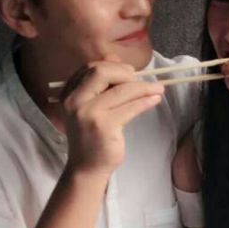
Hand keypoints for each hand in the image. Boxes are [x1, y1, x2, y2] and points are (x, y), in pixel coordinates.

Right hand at [60, 56, 163, 177]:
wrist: (86, 167)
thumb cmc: (92, 136)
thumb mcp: (90, 107)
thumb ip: (100, 86)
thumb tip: (118, 60)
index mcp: (69, 93)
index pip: (92, 67)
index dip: (114, 66)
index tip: (130, 73)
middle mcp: (75, 101)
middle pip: (102, 72)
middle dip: (127, 73)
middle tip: (142, 82)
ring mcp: (88, 113)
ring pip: (121, 90)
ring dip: (144, 87)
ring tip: (158, 89)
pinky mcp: (104, 126)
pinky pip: (130, 107)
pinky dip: (145, 101)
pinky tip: (154, 100)